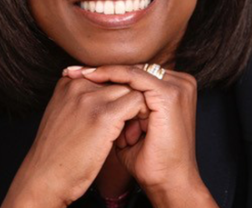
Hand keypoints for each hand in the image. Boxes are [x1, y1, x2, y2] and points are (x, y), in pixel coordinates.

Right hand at [1, 72, 148, 207]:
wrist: (44, 177)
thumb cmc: (57, 154)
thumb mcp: (64, 116)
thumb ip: (80, 101)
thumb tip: (108, 98)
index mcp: (68, 83)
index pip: (106, 76)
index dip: (116, 96)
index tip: (117, 117)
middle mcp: (78, 85)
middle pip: (120, 80)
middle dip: (128, 99)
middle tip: (128, 124)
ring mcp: (90, 98)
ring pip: (131, 88)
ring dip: (137, 107)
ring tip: (130, 130)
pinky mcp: (104, 115)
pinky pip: (137, 101)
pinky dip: (140, 116)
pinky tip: (132, 134)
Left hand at [64, 64, 206, 200]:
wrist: (168, 183)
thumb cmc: (150, 162)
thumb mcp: (133, 128)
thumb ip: (122, 109)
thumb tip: (93, 92)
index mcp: (175, 90)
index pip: (136, 74)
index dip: (107, 74)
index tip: (77, 75)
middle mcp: (181, 83)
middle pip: (133, 69)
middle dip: (101, 70)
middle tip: (71, 71)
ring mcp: (178, 87)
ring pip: (132, 70)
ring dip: (102, 71)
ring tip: (76, 75)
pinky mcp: (170, 94)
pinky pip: (134, 77)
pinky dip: (111, 75)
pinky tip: (91, 77)